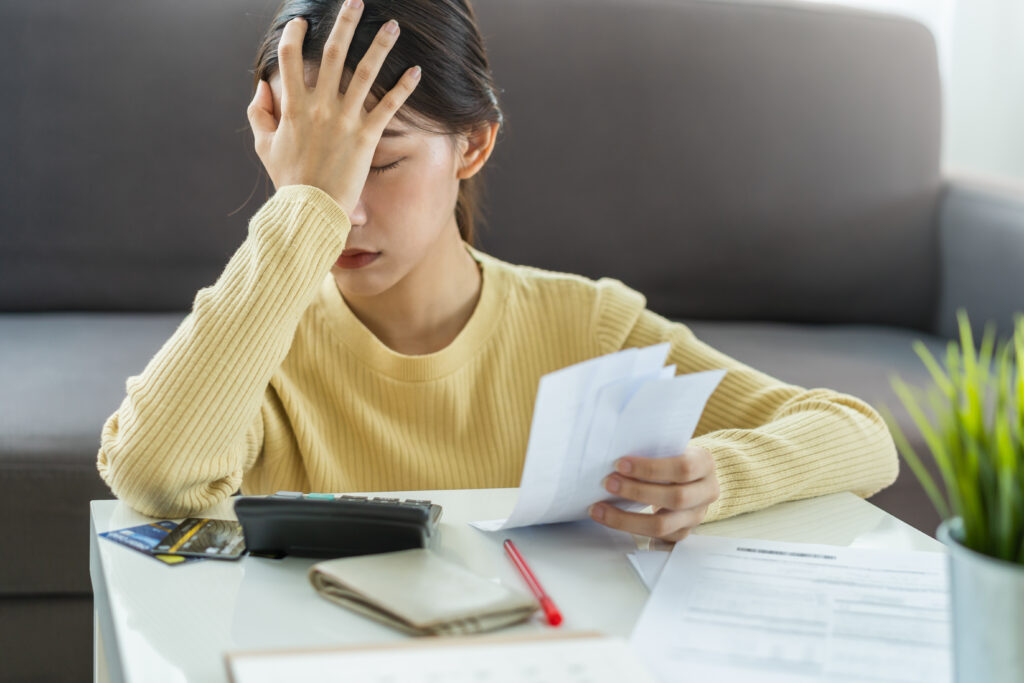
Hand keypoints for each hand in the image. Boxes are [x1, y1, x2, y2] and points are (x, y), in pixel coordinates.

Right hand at [247, 3, 421, 214]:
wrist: (310, 209)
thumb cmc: (288, 180)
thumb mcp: (264, 146)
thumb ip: (260, 113)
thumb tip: (262, 85)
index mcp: (292, 106)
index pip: (290, 58)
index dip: (294, 34)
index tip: (303, 22)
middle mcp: (318, 107)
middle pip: (332, 54)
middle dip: (344, 23)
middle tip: (355, 1)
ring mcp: (343, 120)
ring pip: (365, 73)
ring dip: (380, 45)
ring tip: (392, 25)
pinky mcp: (366, 136)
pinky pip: (388, 106)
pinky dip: (403, 87)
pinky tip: (417, 71)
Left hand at [588, 446, 718, 541]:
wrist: (691, 476)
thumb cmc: (672, 456)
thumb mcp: (670, 446)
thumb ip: (652, 449)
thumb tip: (613, 452)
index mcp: (705, 464)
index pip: (683, 468)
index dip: (650, 468)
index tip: (620, 464)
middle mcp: (706, 492)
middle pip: (675, 498)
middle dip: (636, 491)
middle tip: (607, 483)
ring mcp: (695, 516)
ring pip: (662, 526)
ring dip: (626, 518)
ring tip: (599, 508)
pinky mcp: (682, 533)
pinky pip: (655, 537)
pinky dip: (628, 528)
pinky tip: (608, 518)